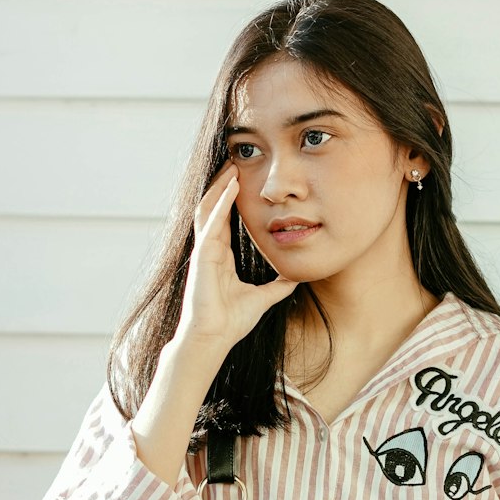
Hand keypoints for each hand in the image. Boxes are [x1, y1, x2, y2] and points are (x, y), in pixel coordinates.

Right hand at [176, 162, 296, 351]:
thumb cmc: (231, 321)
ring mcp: (204, 250)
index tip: (242, 178)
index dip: (232, 198)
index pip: (225, 218)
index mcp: (220, 255)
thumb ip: (277, 286)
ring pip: (209, 208)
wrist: (214, 338)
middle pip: (214, 206)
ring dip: (220, 186)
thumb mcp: (263, 298)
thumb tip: (296, 277)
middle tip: (235, 162)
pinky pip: (212, 222)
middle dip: (223, 183)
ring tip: (231, 165)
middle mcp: (210, 248)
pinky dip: (221, 203)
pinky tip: (231, 187)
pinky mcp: (203, 255)